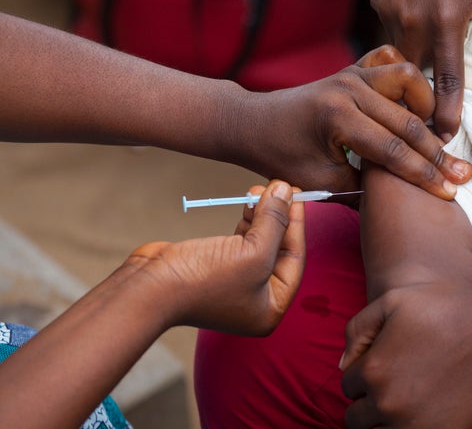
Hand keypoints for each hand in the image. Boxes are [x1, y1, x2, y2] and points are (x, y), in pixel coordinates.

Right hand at [126, 180, 304, 334]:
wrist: (149, 288)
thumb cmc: (204, 280)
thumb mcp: (253, 251)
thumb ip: (275, 221)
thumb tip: (286, 190)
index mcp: (271, 308)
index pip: (295, 258)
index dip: (297, 224)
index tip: (297, 194)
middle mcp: (255, 300)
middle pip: (277, 250)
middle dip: (279, 217)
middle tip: (279, 187)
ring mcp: (234, 284)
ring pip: (259, 243)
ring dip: (262, 215)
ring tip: (258, 190)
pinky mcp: (215, 268)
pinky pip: (240, 241)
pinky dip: (246, 221)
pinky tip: (247, 203)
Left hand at [237, 45, 471, 201]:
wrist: (253, 123)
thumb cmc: (280, 156)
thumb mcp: (320, 181)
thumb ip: (363, 187)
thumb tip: (402, 195)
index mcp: (337, 118)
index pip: (392, 150)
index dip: (423, 175)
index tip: (449, 193)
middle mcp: (348, 89)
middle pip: (407, 120)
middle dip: (437, 152)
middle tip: (461, 174)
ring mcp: (352, 73)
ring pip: (408, 79)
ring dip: (427, 107)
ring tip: (436, 135)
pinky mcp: (354, 69)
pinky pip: (391, 62)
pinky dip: (409, 81)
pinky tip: (415, 103)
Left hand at [340, 283, 471, 427]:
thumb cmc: (443, 309)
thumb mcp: (391, 301)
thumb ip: (356, 330)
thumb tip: (342, 366)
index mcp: (372, 371)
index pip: (347, 386)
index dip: (361, 373)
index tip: (382, 364)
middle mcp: (388, 403)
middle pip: (356, 419)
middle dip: (367, 403)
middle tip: (390, 386)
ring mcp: (415, 426)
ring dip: (384, 421)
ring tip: (405, 400)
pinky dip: (410, 428)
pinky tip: (422, 410)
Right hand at [372, 0, 471, 138]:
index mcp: (446, 21)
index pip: (446, 80)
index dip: (446, 111)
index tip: (445, 136)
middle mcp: (414, 20)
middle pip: (415, 73)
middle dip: (420, 92)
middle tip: (428, 109)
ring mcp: (392, 10)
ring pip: (399, 53)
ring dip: (411, 61)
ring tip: (421, 61)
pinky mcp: (379, 0)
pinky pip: (389, 30)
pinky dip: (402, 34)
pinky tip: (414, 23)